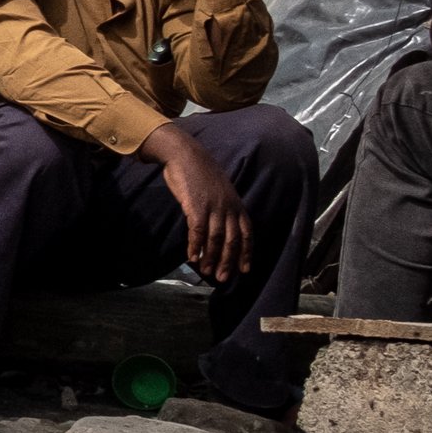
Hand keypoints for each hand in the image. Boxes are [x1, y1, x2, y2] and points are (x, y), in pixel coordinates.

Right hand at [139, 122, 252, 283]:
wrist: (185, 154)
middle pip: (232, 241)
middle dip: (228, 261)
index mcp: (236, 204)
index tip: (244, 270)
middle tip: (222, 278)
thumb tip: (221, 226)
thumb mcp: (219, 189)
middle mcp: (228, 207)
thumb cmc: (199, 171)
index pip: (246, 233)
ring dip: (210, 258)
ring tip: (205, 271)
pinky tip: (191, 257)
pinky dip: (195, 246)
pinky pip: (197, 231)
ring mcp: (213, 207)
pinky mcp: (196, 206)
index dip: (246, 253)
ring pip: (215, 239)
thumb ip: (223, 207)